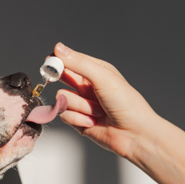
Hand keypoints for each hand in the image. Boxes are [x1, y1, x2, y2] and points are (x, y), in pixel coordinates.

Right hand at [53, 43, 158, 158]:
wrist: (135, 135)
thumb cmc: (127, 104)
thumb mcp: (103, 78)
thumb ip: (79, 64)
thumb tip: (58, 48)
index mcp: (95, 71)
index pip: (69, 60)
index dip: (56, 61)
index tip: (49, 63)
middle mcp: (86, 86)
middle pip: (60, 77)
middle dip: (58, 81)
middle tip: (54, 79)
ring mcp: (81, 103)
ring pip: (61, 98)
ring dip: (78, 106)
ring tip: (96, 111)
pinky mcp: (77, 120)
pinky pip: (64, 115)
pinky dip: (78, 119)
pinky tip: (93, 122)